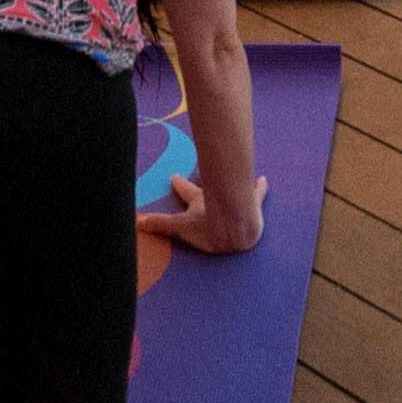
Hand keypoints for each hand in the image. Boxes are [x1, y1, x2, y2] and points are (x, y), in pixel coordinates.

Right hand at [140, 174, 268, 256]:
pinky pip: (258, 193)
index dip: (180, 185)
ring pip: (232, 187)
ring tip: (230, 175)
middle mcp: (217, 197)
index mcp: (199, 201)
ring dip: (230, 182)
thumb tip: (136, 221)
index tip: (174, 177)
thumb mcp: (181, 227)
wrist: (236, 228)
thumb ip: (159, 224)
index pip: (187, 192)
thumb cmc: (210, 227)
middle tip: (200, 174)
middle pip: (209, 187)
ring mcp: (234, 199)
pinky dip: (261, 187)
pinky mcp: (253, 205)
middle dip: (204, 182)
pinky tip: (265, 180)